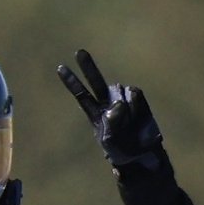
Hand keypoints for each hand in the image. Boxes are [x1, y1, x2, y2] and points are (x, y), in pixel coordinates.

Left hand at [56, 49, 166, 173]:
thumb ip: (112, 123)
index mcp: (96, 112)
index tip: (60, 68)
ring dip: (125, 109)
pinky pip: (134, 94)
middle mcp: (107, 101)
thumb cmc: (123, 149)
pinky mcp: (137, 97)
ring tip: (129, 125)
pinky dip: (136, 105)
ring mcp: (122, 97)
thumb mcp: (111, 142)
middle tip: (79, 52)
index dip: (72, 81)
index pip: (81, 94)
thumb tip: (119, 104)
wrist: (143, 152)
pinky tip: (137, 117)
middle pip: (96, 81)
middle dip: (88, 67)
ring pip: (119, 93)